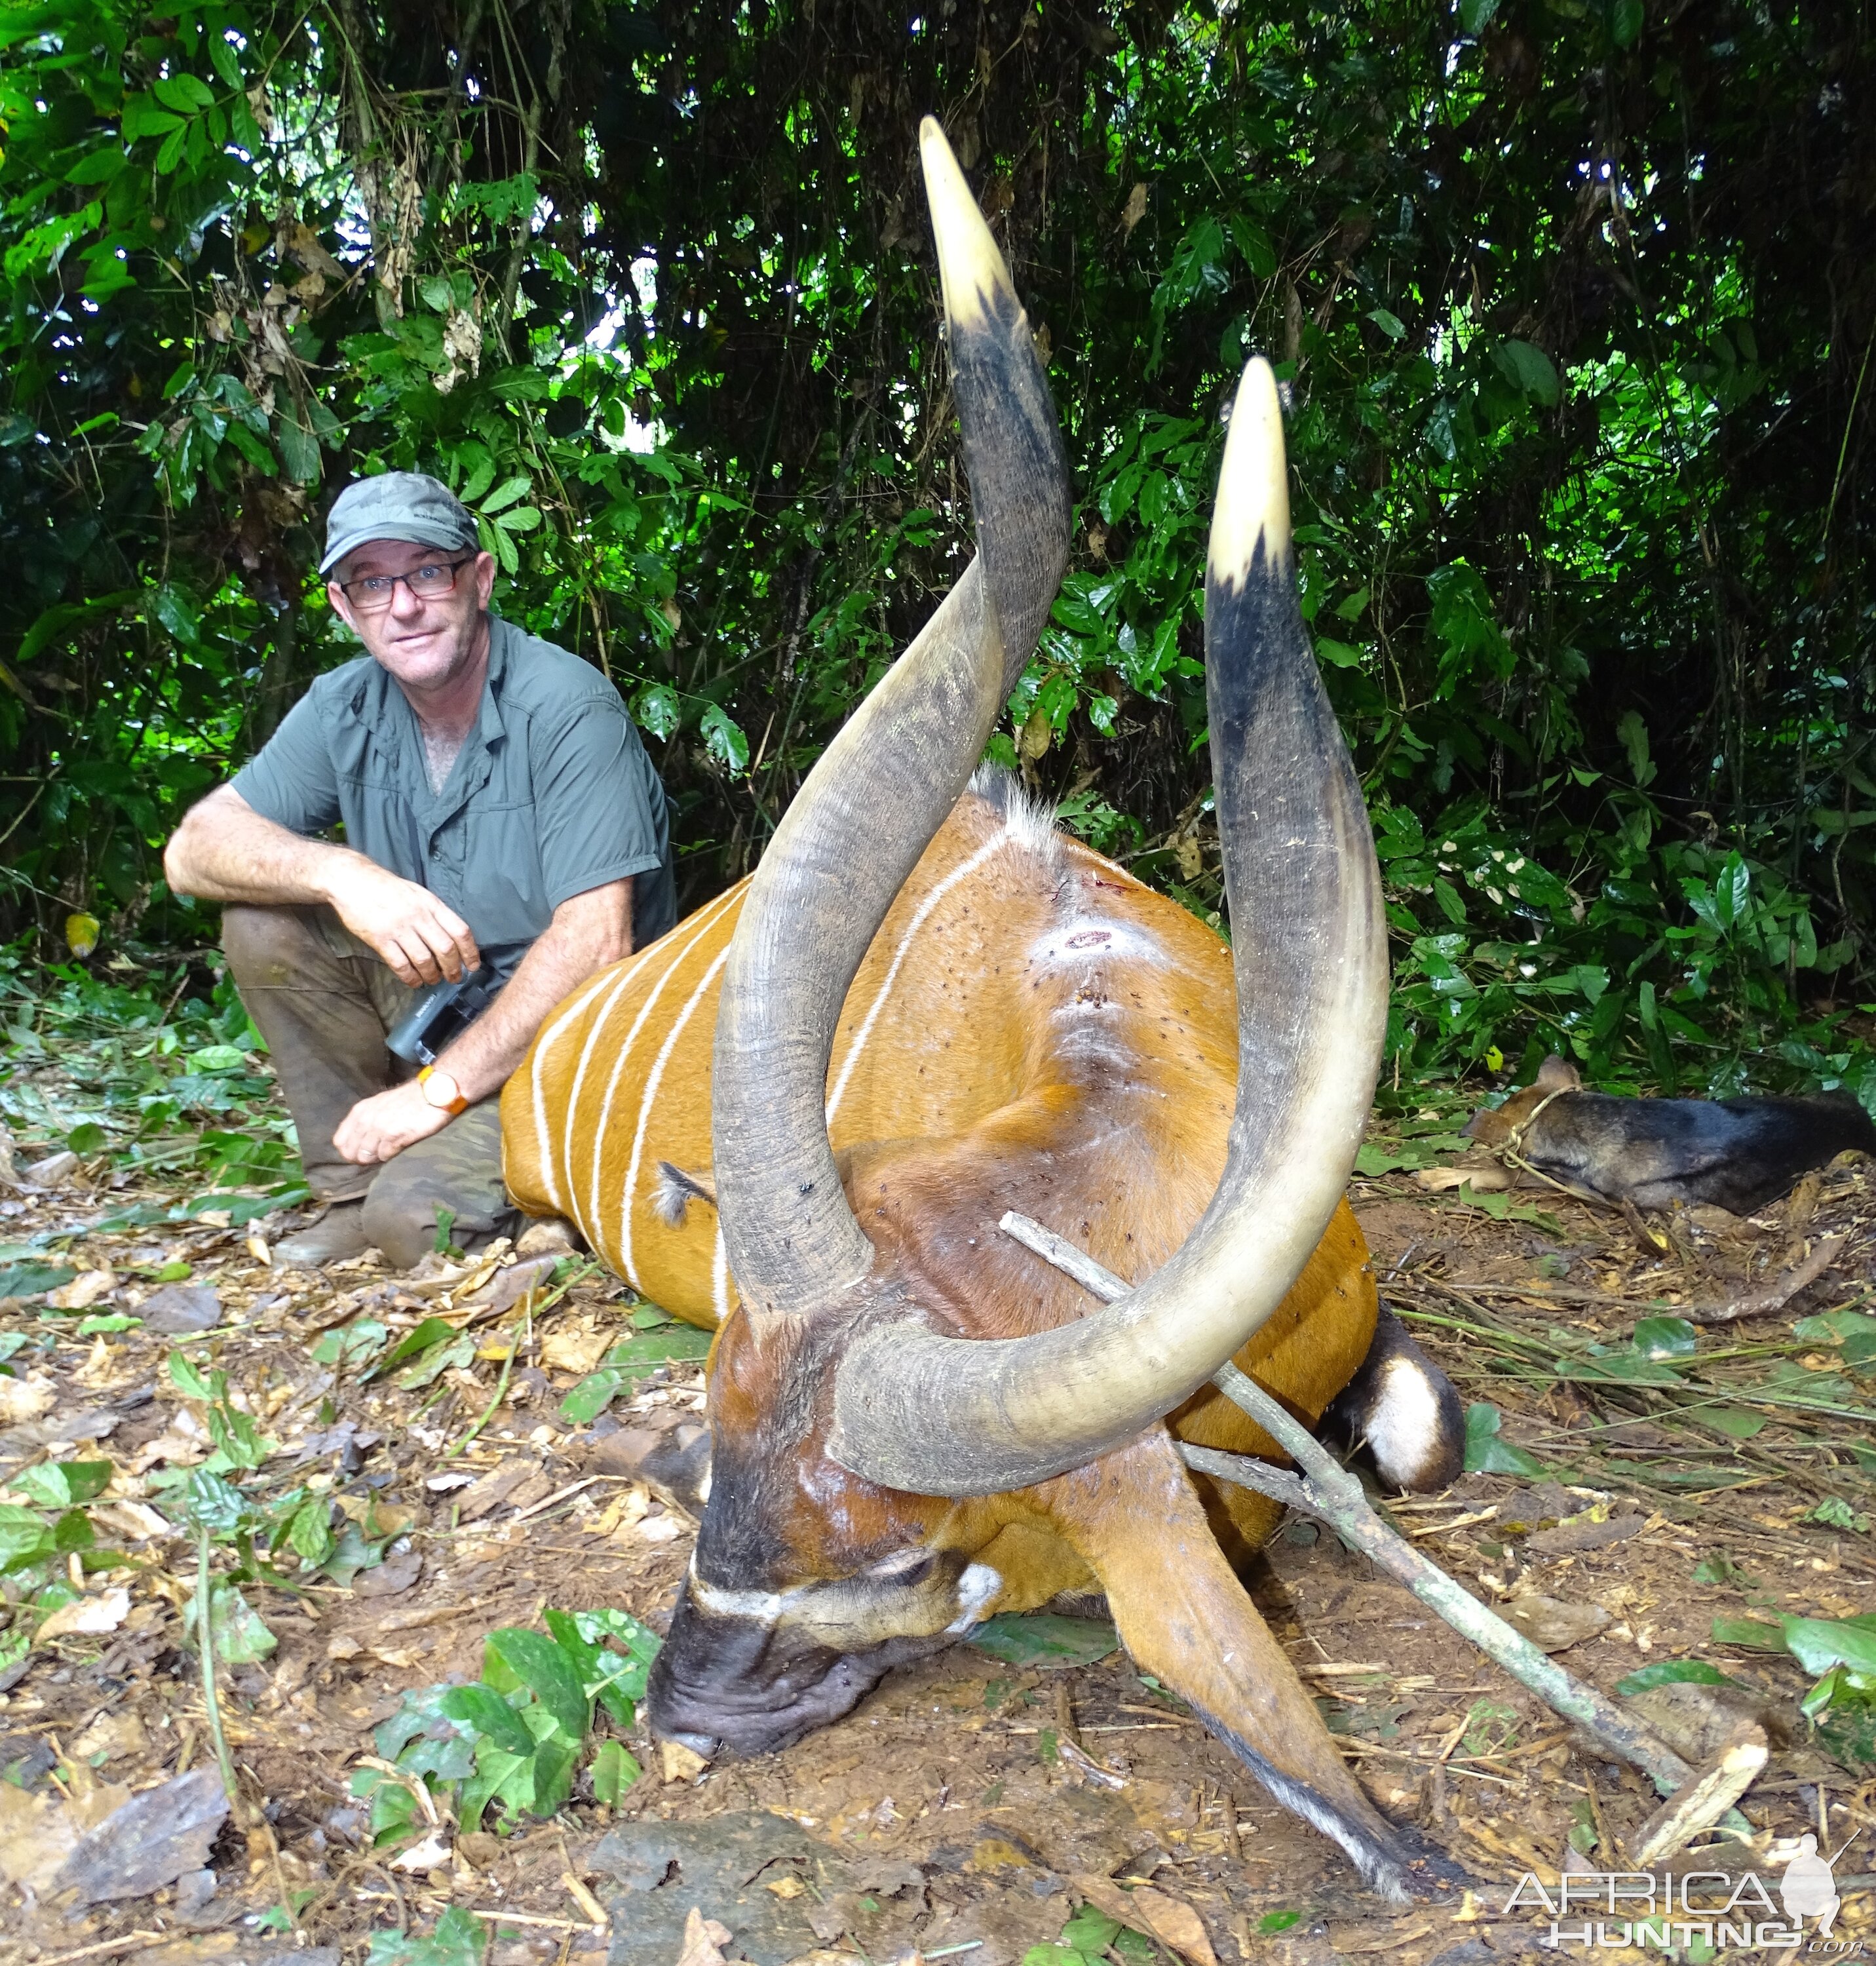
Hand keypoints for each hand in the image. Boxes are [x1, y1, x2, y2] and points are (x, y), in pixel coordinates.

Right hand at [327, 860, 479, 985]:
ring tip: (433, 980)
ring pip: (424, 960)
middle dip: (453, 969)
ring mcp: (399, 928)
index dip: (470, 952)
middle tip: (454, 978)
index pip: (460, 931)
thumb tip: (452, 938)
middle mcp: (418, 916)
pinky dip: (410, 977)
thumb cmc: (388, 888)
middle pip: (445, 949)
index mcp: (431, 904)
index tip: (473, 966)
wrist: (353, 880)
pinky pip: (401, 964)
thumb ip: (434, 913)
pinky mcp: (380, 939)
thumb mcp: (418, 893)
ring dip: (432, 975)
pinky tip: (414, 981)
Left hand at [334, 1080, 451, 1164]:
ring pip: (366, 1156)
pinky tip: (399, 1148)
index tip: (362, 1151)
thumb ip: (367, 1119)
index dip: (350, 1150)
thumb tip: (360, 1141)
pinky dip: (390, 1156)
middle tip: (376, 1155)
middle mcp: (366, 1119)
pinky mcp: (395, 1136)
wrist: (435, 1091)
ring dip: (376, 1158)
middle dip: (362, 1157)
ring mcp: (379, 1128)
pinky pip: (384, 1156)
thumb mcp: (381, 1103)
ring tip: (389, 1151)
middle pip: (351, 1152)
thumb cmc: (410, 1098)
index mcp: (360, 1111)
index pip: (340, 1141)